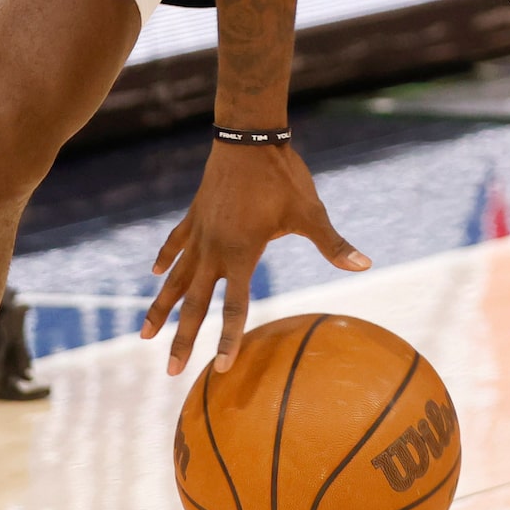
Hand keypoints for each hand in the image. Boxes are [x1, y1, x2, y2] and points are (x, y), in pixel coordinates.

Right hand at [141, 139, 368, 374]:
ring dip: (160, 307)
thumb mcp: (310, 212)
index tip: (221, 368)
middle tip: (172, 372)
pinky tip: (155, 273)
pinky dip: (165, 258)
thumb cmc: (283, 176)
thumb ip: (333, 244)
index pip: (235, 307)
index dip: (229, 339)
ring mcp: (200, 233)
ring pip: (175, 278)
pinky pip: (175, 243)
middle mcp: (214, 249)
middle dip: (183, 339)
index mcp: (242, 253)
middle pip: (195, 303)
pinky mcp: (195, 215)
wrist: (249, 137)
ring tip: (144, 335)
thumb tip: (365, 264)